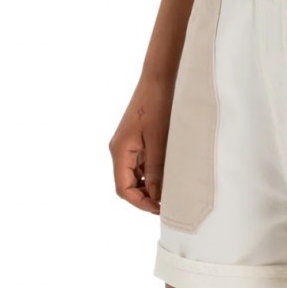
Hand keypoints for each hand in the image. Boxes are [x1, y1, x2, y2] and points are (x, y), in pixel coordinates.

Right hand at [108, 76, 174, 213]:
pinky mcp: (134, 139)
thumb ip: (155, 169)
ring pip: (133, 175)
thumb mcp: (159, 140)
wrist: (157, 78)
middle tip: (166, 203)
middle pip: (126, 184)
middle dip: (144, 196)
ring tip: (168, 191)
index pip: (123, 188)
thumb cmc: (158, 105)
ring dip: (147, 185)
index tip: (159, 209)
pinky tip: (165, 174)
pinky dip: (149, 173)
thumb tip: (155, 196)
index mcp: (120, 151)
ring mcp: (126, 144)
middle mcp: (119, 150)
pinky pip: (138, 163)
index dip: (140, 202)